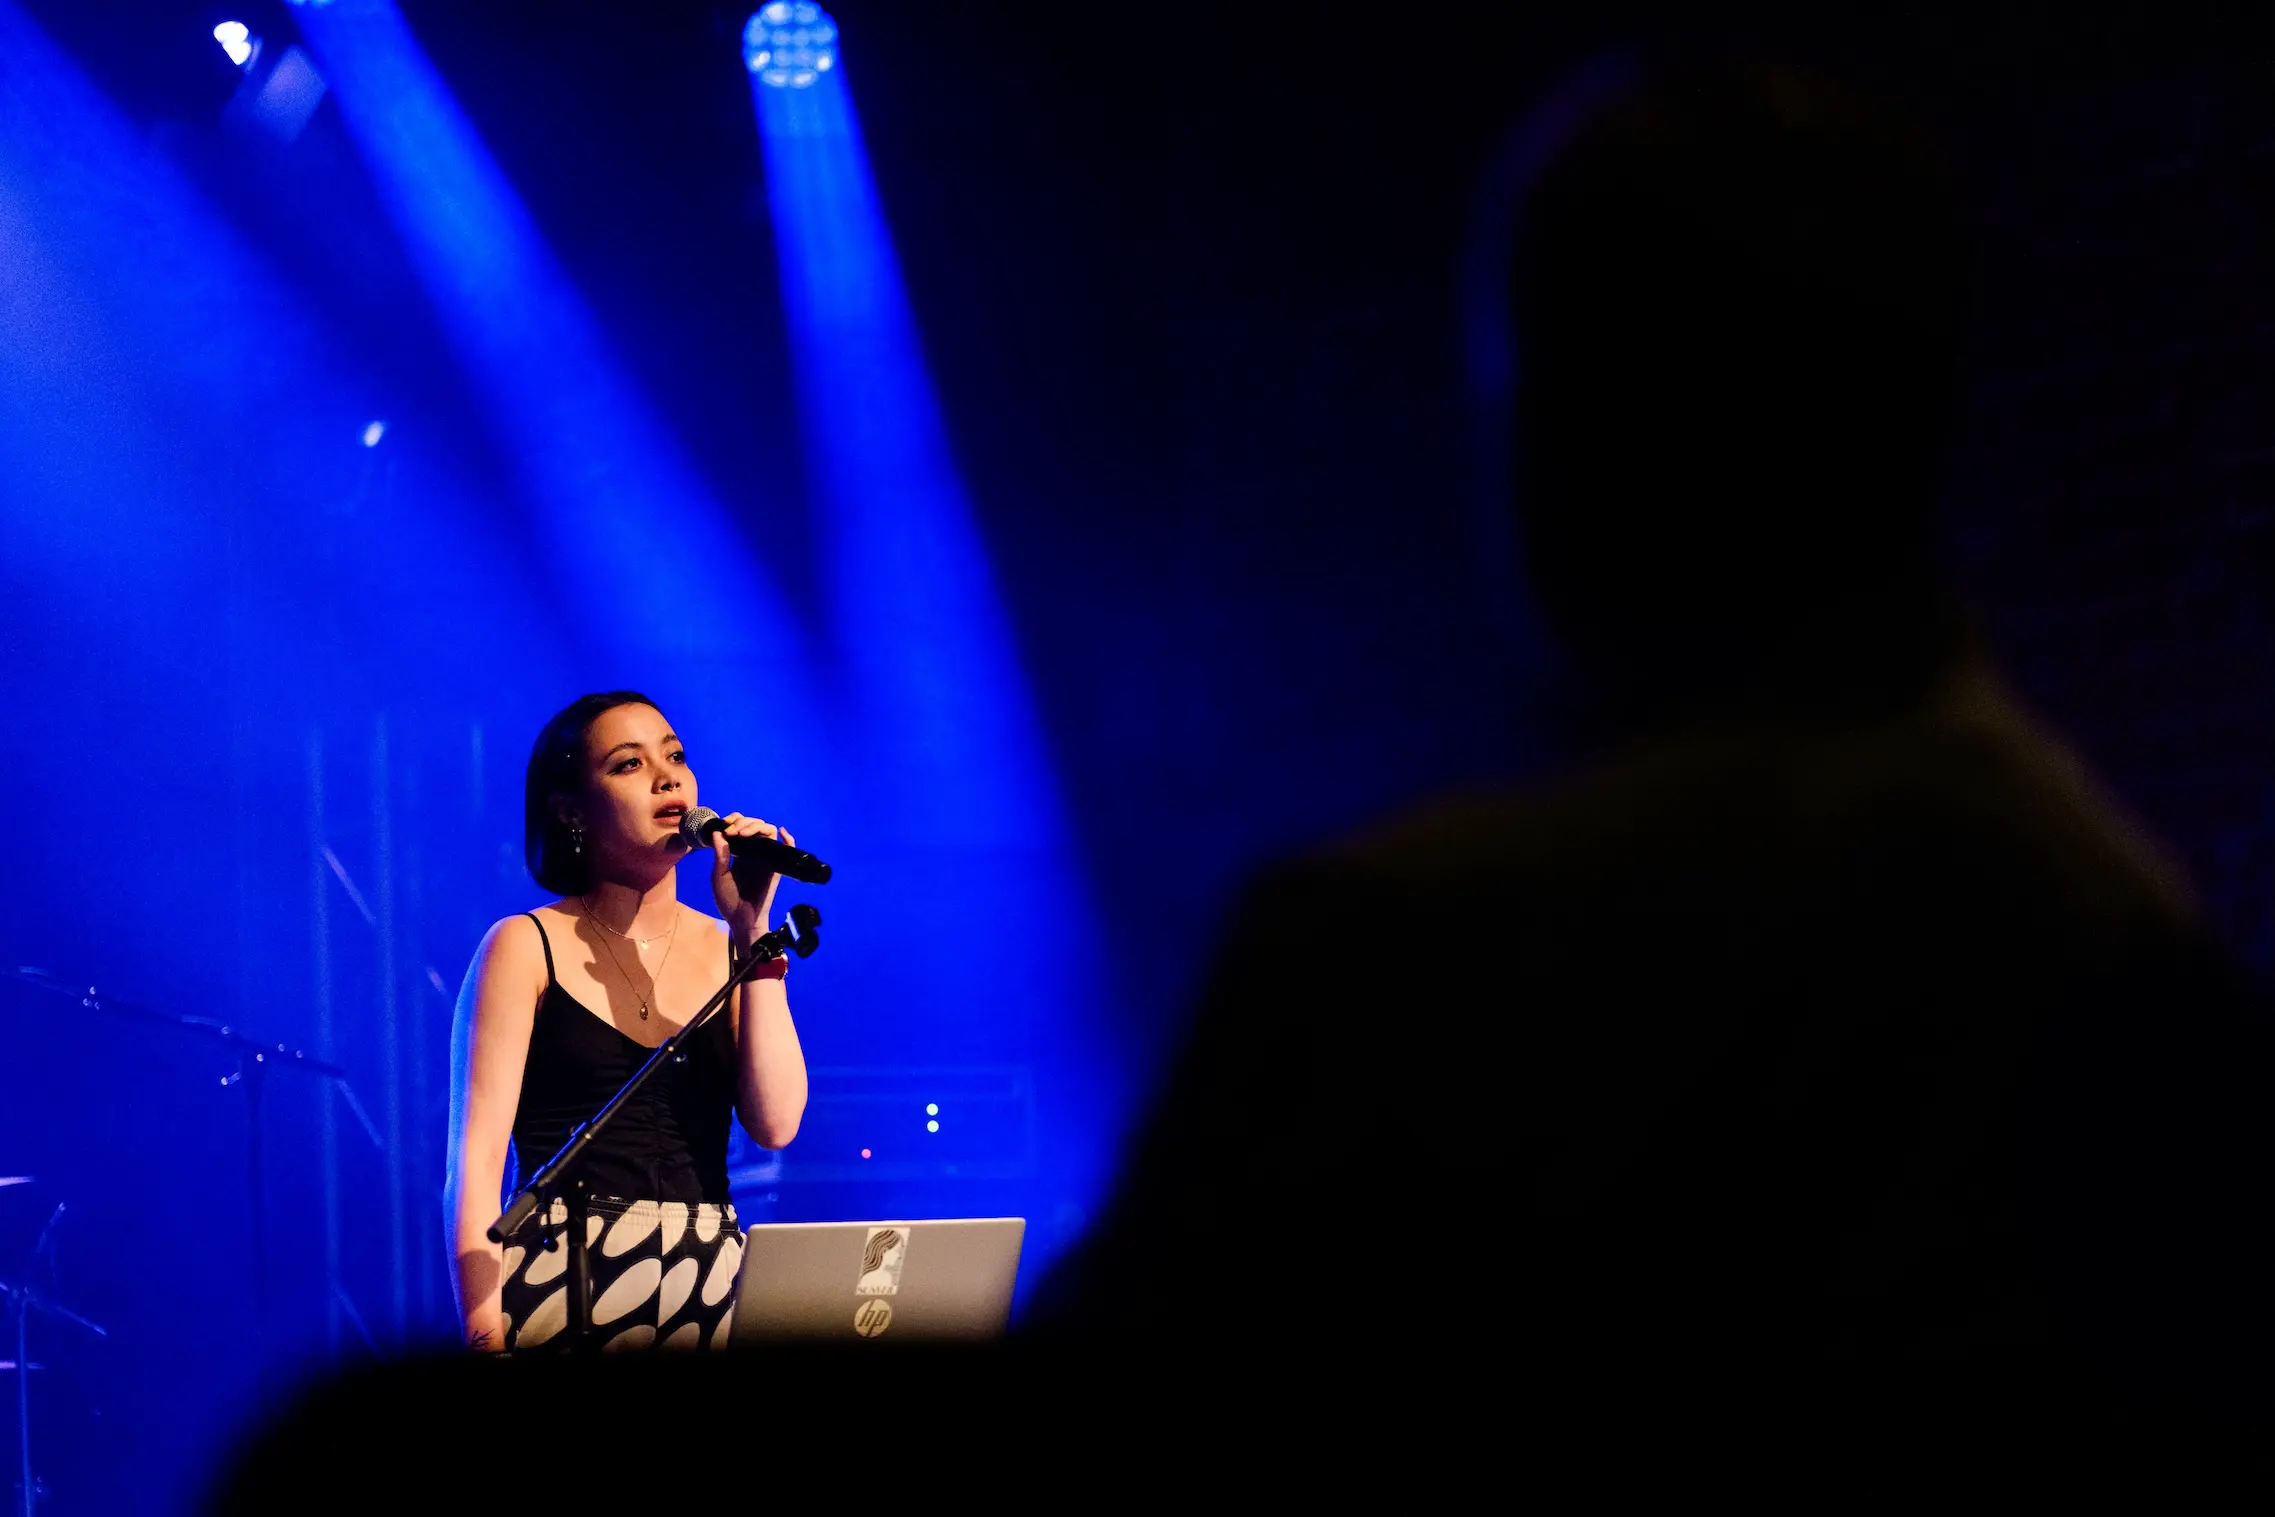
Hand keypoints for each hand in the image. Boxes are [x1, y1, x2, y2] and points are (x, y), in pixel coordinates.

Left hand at [709, 812, 789, 941]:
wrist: (741, 919)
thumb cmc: (728, 900)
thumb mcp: (718, 876)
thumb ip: (720, 855)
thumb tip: (718, 833)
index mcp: (739, 852)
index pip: (741, 827)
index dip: (735, 820)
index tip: (725, 824)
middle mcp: (754, 852)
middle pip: (755, 825)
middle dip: (743, 822)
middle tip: (732, 831)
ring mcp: (766, 858)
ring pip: (768, 832)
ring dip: (756, 826)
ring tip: (743, 833)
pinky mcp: (776, 867)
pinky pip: (788, 850)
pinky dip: (789, 838)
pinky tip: (782, 831)